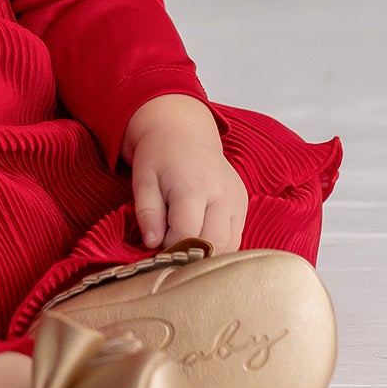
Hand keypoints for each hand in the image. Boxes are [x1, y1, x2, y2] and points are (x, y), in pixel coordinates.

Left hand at [122, 95, 247, 253]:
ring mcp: (237, 200)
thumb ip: (147, 213)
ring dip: (206, 254)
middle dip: (190, 255)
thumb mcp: (143, 179)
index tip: (156, 245)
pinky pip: (236, 238)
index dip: (169, 247)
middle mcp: (222, 194)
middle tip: (170, 249)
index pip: (188, 234)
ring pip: (229, 246)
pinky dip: (218, 246)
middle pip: (213, 244)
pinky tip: (199, 237)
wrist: (183, 132)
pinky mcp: (243, 204)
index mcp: (194, 186)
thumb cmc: (159, 155)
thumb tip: (152, 244)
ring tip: (184, 243)